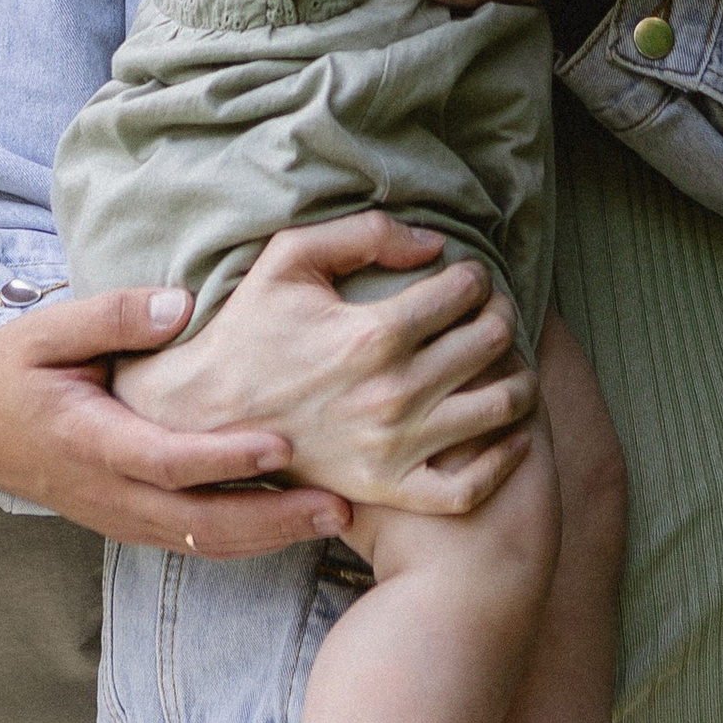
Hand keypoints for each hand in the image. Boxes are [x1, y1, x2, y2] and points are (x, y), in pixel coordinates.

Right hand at [0, 283, 349, 556]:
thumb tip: (182, 304)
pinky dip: (244, 540)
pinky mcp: (129, 525)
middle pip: (198, 524)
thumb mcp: (48, 330)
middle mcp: (108, 494)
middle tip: (337, 505)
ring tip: (331, 518)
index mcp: (90, 442)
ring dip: (268, 536)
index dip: (226, 457)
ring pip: (200, 544)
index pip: (167, 460)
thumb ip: (113, 316)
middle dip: (271, 518)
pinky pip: (191, 544)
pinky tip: (290, 523)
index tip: (282, 445)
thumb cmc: (12, 373)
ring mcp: (119, 518)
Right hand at [111, 212, 539, 513]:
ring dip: (517, 377)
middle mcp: (393, 393)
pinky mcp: (390, 489)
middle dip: (500, 316)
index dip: (476, 276)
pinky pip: (472, 485)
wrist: (205, 417)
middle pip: (491, 342)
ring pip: (500, 408)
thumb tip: (434, 245)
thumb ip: (365, 233)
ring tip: (505, 364)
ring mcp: (395, 448)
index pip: (464, 292)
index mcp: (373, 333)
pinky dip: (504, 458)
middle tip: (490, 313)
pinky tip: (507, 431)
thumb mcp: (290, 258)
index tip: (468, 278)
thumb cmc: (249, 329)